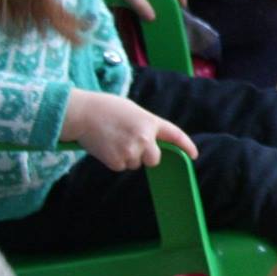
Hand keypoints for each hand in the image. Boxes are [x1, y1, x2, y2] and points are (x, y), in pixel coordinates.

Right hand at [62, 89, 197, 171]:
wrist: (82, 113)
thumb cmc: (106, 109)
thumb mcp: (133, 112)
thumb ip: (146, 127)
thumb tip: (151, 144)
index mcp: (150, 122)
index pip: (175, 135)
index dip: (186, 146)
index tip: (193, 155)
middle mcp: (145, 138)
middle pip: (154, 159)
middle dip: (145, 156)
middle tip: (128, 143)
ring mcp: (131, 151)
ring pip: (135, 164)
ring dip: (126, 156)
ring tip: (112, 139)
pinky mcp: (117, 161)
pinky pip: (121, 166)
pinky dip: (113, 160)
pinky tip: (105, 146)